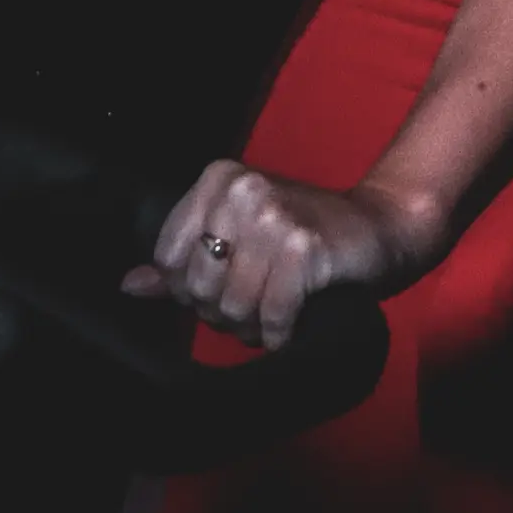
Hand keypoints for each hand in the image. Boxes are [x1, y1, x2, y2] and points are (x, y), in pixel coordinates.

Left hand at [120, 157, 436, 350]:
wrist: (382, 228)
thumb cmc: (303, 236)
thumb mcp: (240, 238)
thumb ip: (184, 262)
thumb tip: (130, 286)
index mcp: (221, 179)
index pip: (169, 258)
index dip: (193, 287)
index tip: (228, 283)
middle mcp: (245, 190)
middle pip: (199, 287)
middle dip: (225, 311)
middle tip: (257, 303)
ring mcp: (275, 216)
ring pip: (232, 307)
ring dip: (254, 326)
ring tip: (276, 313)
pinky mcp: (305, 247)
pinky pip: (270, 315)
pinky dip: (280, 333)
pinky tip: (293, 325)